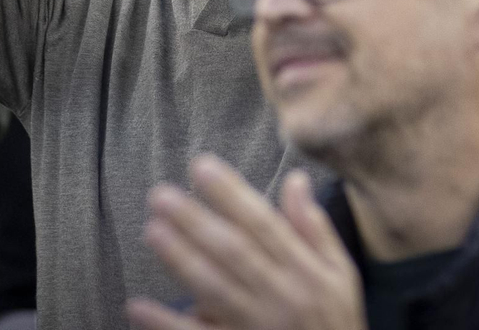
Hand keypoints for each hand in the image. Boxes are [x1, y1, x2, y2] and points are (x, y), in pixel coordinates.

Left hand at [127, 158, 363, 329]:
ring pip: (216, 290)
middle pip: (234, 252)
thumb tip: (296, 178)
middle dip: (197, 221)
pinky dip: (168, 324)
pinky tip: (137, 306)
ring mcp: (258, 327)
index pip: (263, 224)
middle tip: (161, 195)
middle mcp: (281, 295)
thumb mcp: (340, 274)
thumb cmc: (336, 322)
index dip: (232, 195)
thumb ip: (315, 228)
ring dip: (182, 261)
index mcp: (305, 271)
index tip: (202, 166)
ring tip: (152, 231)